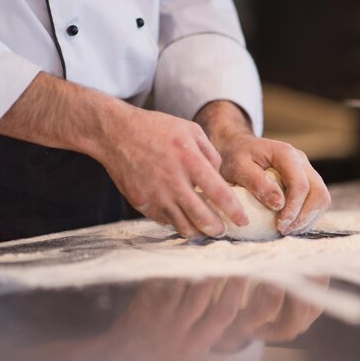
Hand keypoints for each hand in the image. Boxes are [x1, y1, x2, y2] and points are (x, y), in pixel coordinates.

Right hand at [0, 73, 247, 238]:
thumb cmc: (157, 129)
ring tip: (205, 229)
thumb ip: (211, 154)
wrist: (116, 134)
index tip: (243, 220)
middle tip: (223, 230)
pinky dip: (177, 222)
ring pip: (183, 226)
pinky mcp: (141, 203)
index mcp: (190, 160)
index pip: (219, 194)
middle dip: (217, 229)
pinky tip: (183, 217)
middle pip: (202, 218)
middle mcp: (173, 181)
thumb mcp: (191, 130)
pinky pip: (165, 221)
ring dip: (198, 231)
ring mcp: (155, 195)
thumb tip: (221, 178)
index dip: (234, 211)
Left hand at [196, 101, 331, 235]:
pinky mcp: (307, 180)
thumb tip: (278, 204)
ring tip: (288, 230)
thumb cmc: (236, 157)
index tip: (280, 225)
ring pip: (322, 198)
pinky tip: (292, 225)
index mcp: (286, 153)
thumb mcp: (238, 167)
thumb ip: (257, 183)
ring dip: (308, 218)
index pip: (300, 184)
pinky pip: (318, 201)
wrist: (239, 147)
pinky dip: (308, 216)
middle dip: (304, 216)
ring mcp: (307, 170)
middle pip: (318, 192)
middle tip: (284, 230)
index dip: (293, 208)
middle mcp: (301, 160)